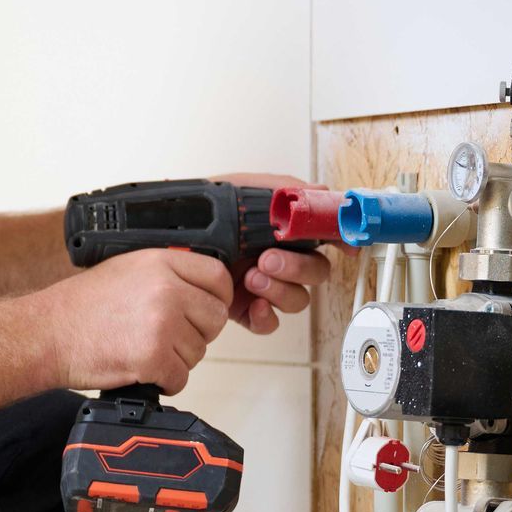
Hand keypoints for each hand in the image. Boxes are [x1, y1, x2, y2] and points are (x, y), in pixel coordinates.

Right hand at [37, 248, 234, 394]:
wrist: (48, 334)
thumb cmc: (81, 306)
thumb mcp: (128, 269)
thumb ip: (167, 273)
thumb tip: (202, 288)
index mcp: (161, 263)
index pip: (218, 278)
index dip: (214, 298)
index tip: (202, 310)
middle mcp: (166, 290)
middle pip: (215, 318)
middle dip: (197, 333)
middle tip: (166, 336)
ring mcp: (162, 324)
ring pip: (199, 352)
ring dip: (177, 359)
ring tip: (143, 349)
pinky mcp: (152, 358)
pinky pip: (181, 377)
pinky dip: (164, 381)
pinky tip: (141, 369)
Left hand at [212, 171, 333, 334]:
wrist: (165, 240)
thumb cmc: (200, 212)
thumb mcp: (241, 189)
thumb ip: (283, 190)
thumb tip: (321, 192)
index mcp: (281, 231)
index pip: (321, 237)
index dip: (340, 241)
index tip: (347, 246)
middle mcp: (277, 259)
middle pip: (316, 271)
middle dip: (298, 267)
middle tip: (269, 259)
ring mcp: (262, 286)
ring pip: (298, 298)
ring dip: (281, 289)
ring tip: (251, 276)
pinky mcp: (244, 310)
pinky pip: (270, 322)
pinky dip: (267, 316)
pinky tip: (254, 305)